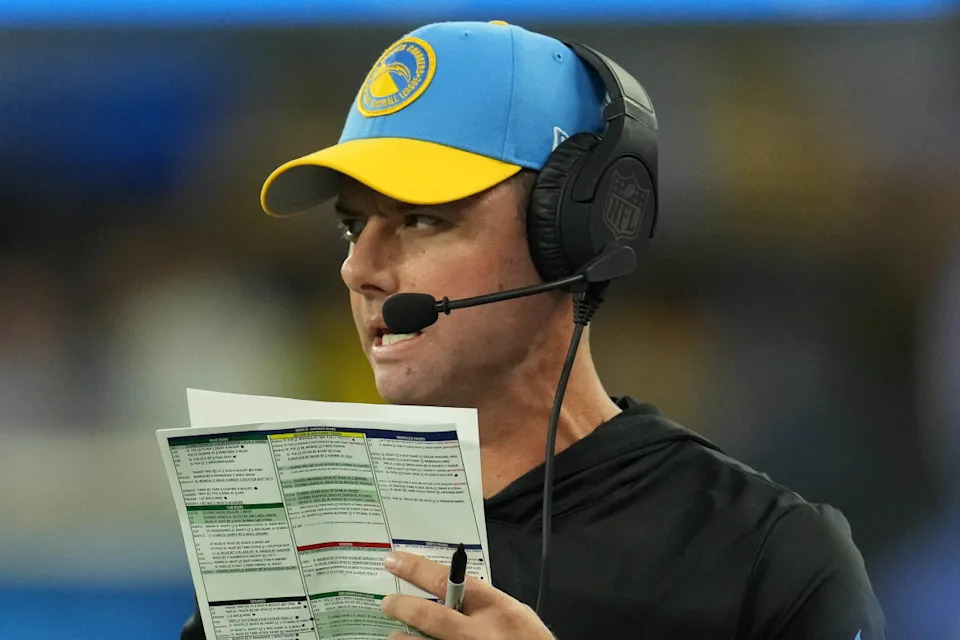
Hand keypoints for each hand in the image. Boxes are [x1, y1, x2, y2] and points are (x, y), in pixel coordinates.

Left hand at [380, 551, 554, 639]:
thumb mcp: (517, 614)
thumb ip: (486, 604)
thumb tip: (455, 592)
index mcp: (495, 608)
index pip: (448, 581)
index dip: (416, 569)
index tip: (395, 561)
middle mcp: (477, 634)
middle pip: (427, 615)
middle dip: (401, 606)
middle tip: (388, 602)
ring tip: (395, 637)